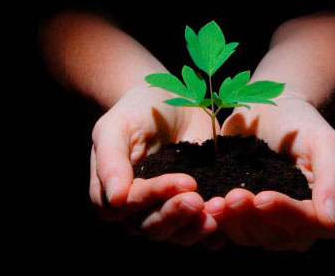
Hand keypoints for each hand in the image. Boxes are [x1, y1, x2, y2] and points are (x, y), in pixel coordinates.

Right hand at [89, 84, 218, 245]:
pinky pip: (198, 228)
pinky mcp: (192, 208)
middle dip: (176, 214)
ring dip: (194, 227)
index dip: (156, 195)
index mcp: (113, 192)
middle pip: (152, 226)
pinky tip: (224, 221)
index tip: (185, 180)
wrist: (169, 100)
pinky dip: (211, 230)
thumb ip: (110, 160)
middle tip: (198, 199)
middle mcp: (138, 209)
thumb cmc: (137, 110)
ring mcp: (166, 210)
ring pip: (176, 234)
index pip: (131, 204)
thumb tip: (116, 199)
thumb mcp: (116, 126)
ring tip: (215, 212)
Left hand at [204, 97, 334, 250]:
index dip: (284, 213)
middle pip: (276, 235)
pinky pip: (230, 228)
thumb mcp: (324, 143)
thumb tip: (331, 220)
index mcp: (323, 212)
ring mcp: (268, 225)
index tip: (261, 197)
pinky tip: (206, 205)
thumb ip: (334, 180)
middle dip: (252, 217)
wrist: (272, 111)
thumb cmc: (302, 124)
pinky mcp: (243, 218)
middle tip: (233, 196)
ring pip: (251, 236)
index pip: (307, 223)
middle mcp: (297, 226)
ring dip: (232, 221)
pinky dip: (218, 220)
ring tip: (215, 202)